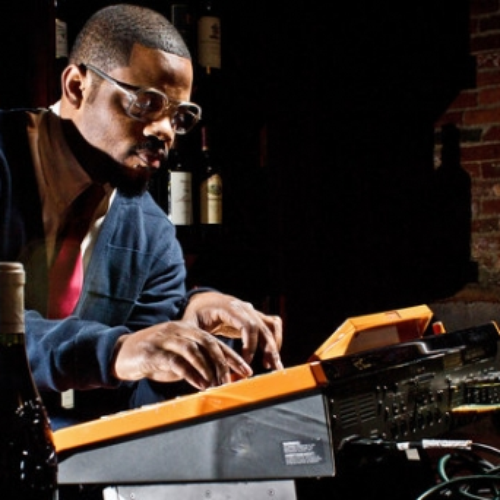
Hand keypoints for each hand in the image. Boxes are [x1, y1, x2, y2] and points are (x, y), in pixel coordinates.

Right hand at [112, 320, 252, 389]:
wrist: (121, 353)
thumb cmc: (154, 357)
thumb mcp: (178, 357)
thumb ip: (196, 362)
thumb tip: (220, 378)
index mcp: (187, 329)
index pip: (215, 341)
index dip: (232, 356)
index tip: (246, 371)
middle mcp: (179, 330)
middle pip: (208, 343)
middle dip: (223, 363)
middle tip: (231, 381)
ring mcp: (165, 338)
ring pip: (193, 350)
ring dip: (208, 369)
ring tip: (217, 384)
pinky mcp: (152, 351)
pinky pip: (176, 361)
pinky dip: (191, 373)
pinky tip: (200, 384)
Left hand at [182, 291, 283, 370]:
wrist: (204, 301)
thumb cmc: (196, 314)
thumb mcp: (190, 323)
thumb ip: (194, 337)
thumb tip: (196, 358)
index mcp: (228, 307)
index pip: (247, 325)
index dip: (250, 344)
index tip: (246, 362)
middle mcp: (244, 307)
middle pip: (263, 327)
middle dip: (268, 349)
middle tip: (270, 369)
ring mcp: (252, 311)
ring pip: (270, 327)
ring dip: (274, 346)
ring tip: (273, 367)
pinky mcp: (255, 317)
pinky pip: (272, 326)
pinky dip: (275, 340)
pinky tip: (270, 357)